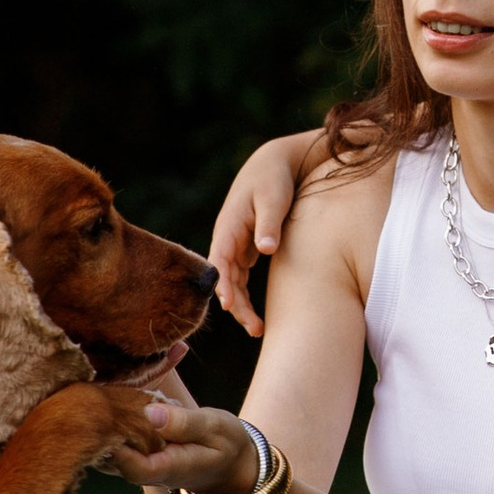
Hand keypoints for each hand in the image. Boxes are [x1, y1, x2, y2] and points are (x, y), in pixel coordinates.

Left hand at [112, 396, 259, 493]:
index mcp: (169, 469)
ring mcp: (137, 465)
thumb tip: (150, 413)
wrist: (226, 464)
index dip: (119, 447)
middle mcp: (147, 472)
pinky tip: (115, 398)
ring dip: (104, 422)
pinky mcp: (134, 454)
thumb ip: (184, 422)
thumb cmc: (223, 444)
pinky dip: (110, 420)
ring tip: (107, 393)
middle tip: (105, 396)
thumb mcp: (213, 427)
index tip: (112, 417)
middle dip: (104, 428)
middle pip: (112, 458)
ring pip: (107, 448)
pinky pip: (113, 440)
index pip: (135, 468)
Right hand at [207, 131, 317, 334]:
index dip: (221, 284)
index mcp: (228, 227)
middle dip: (236, 305)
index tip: (227, 304)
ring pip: (232, 282)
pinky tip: (257, 315)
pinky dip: (245, 295)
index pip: (219, 261)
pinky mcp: (246, 248)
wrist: (274, 164)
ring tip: (258, 330)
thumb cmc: (273, 180)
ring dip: (241, 306)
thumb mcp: (273, 198)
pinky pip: (240, 277)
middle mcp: (227, 240)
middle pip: (224, 279)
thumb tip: (265, 250)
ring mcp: (235, 245)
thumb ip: (269, 224)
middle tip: (255, 329)